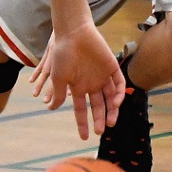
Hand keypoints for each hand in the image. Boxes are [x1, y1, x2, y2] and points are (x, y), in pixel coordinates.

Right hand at [29, 22, 124, 139]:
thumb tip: (51, 108)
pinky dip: (120, 94)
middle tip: (101, 130)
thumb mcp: (58, 77)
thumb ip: (59, 94)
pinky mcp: (112, 67)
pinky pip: (119, 83)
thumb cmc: (63, 54)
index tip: (84, 137)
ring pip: (111, 97)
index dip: (82, 123)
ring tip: (111, 122)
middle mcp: (91, 84)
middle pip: (98, 106)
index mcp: (78, 88)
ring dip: (112, 110)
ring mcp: (102, 76)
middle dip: (100, 119)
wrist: (74, 33)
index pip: (82, 109)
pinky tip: (116, 102)